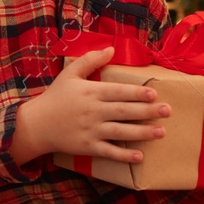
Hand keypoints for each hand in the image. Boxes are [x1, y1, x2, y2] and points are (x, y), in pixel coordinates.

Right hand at [13, 46, 170, 165]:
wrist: (35, 124)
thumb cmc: (55, 97)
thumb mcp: (69, 74)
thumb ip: (90, 59)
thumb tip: (111, 48)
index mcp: (90, 92)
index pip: (118, 91)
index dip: (137, 93)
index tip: (154, 94)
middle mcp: (92, 111)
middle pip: (124, 111)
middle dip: (147, 111)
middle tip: (167, 111)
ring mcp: (90, 130)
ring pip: (121, 132)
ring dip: (142, 132)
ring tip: (161, 132)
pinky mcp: (87, 147)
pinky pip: (109, 151)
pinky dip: (124, 155)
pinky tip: (139, 156)